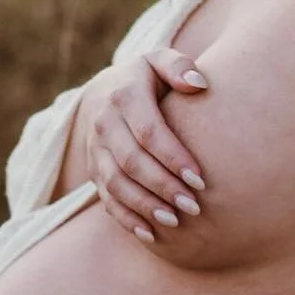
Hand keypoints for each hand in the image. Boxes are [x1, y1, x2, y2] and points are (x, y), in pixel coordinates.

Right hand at [82, 47, 209, 243]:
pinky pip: (106, 199)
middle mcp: (104, 123)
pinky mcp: (93, 170)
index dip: (173, 158)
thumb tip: (198, 83)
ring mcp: (95, 149)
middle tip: (193, 207)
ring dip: (144, 206)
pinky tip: (151, 234)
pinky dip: (126, 219)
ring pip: (116, 184)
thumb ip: (178, 65)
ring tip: (174, 222)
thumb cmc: (146, 78)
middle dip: (162, 187)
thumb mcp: (158, 60)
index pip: (148, 132)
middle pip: (131, 162)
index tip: (200, 180)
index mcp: (123, 95)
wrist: (102, 91)